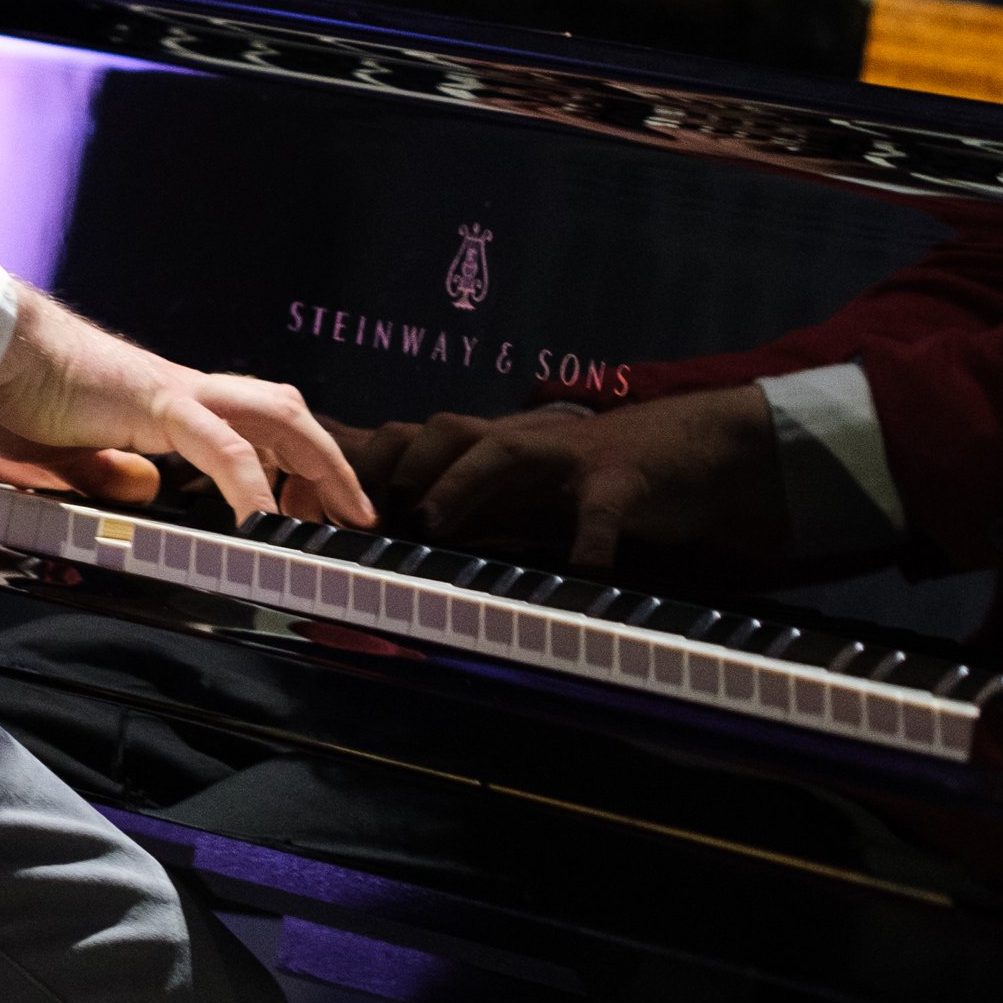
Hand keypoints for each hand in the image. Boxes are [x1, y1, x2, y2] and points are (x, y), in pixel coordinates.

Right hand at [0, 285, 373, 525]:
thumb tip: (146, 488)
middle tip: (358, 516)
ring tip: (339, 515)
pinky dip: (249, 484)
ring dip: (316, 463)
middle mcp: (179, 389)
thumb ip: (104, 471)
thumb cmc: (5, 392)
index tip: (311, 512)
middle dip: (329, 462)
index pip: (250, 426)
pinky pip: (217, 443)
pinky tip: (261, 522)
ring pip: (272, 413)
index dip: (290, 465)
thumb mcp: (61, 455)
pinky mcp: (151, 396)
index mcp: (161, 403)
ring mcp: (170, 388)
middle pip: (282, 411)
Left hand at [342, 385, 785, 568]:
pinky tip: (583, 571)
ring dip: (465, 481)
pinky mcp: (622, 480)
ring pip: (506, 450)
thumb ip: (468, 506)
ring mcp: (569, 457)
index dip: (356, 463)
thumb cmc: (594, 479)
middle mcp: (519, 444)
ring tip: (434, 519)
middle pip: (442, 431)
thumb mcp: (524, 494)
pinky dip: (590, 541)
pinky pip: (601, 512)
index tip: (313, 502)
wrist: (690, 450)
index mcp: (489, 451)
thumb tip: (396, 536)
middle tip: (357, 513)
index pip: (408, 440)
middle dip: (394, 465)